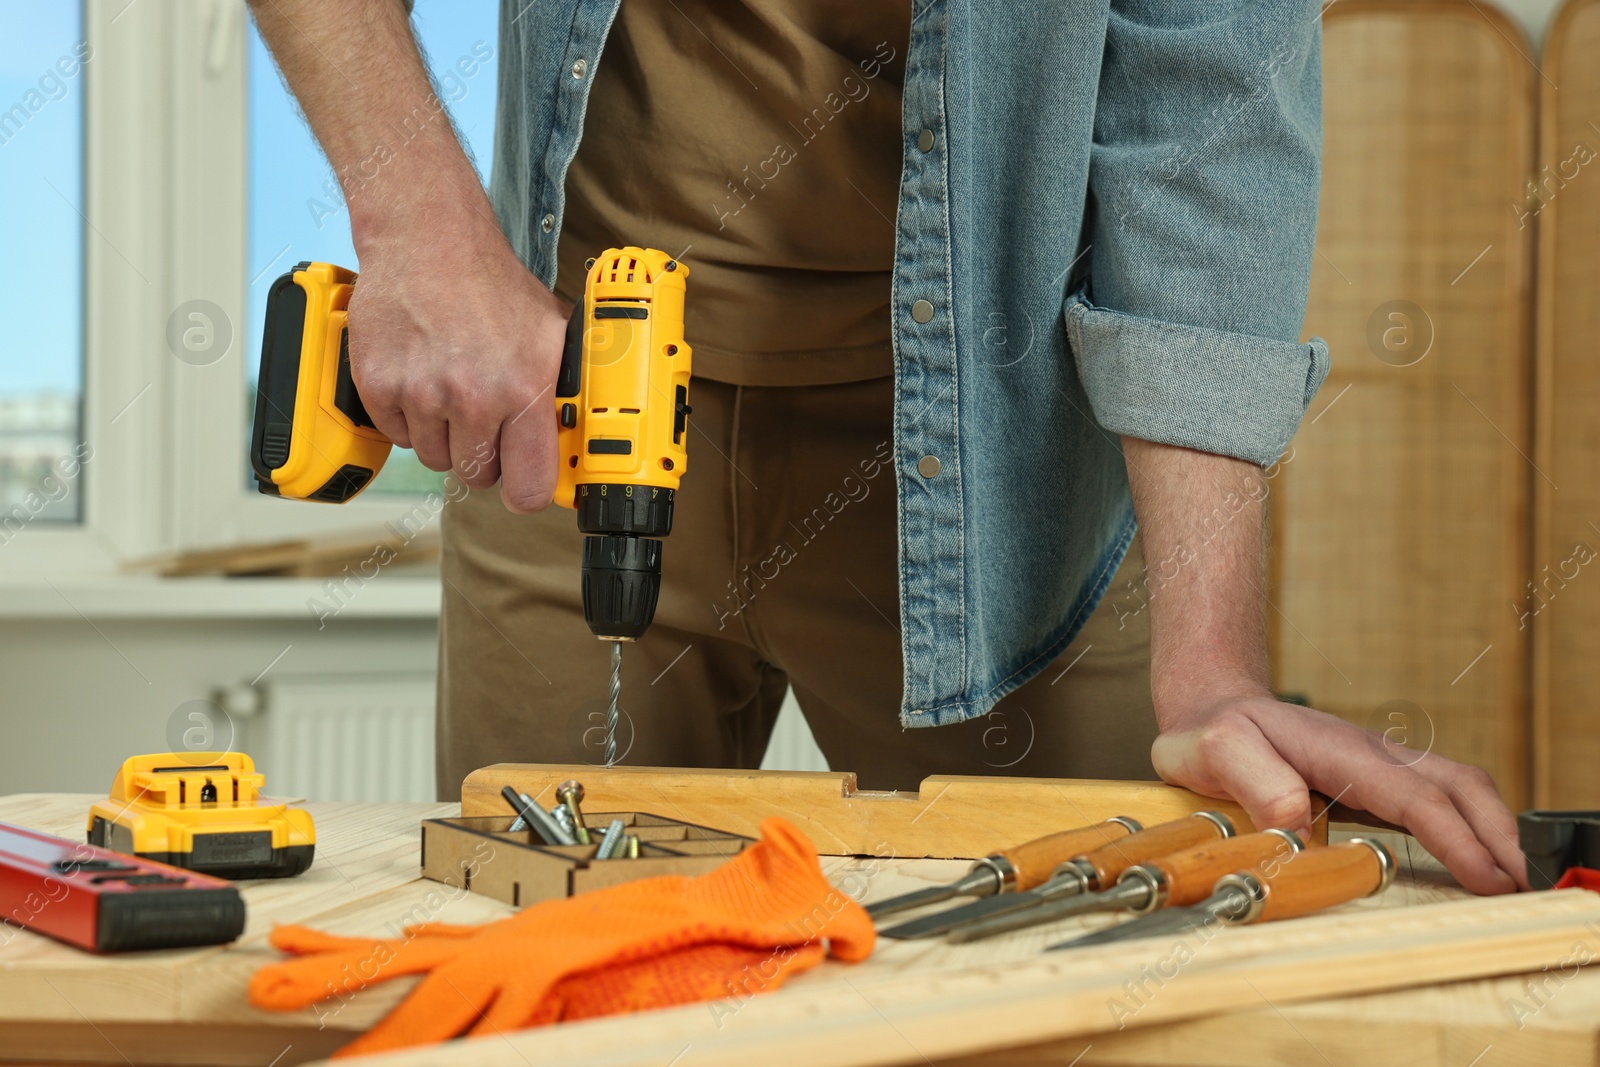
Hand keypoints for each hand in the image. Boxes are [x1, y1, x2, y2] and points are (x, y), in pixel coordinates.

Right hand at [346, 206, 569, 511]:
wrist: (427, 240)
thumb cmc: (491, 285)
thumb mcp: (552, 331)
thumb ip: (564, 386)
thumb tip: (579, 433)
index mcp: (524, 389)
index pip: (529, 488)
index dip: (528, 491)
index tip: (526, 484)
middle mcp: (473, 397)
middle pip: (477, 476)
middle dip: (483, 455)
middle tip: (485, 418)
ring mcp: (421, 394)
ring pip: (436, 458)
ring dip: (445, 434)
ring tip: (452, 388)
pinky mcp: (379, 387)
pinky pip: (398, 436)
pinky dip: (409, 417)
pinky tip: (421, 377)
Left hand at [1151, 691, 1527, 894]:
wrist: (1210, 708)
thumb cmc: (1212, 730)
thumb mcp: (1214, 750)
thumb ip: (1255, 783)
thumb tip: (1298, 826)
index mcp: (1341, 751)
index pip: (1415, 797)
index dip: (1457, 838)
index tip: (1488, 878)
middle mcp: (1372, 755)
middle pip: (1459, 787)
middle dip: (1499, 835)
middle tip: (1524, 887)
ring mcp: (1377, 767)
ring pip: (1455, 791)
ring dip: (1491, 832)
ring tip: (1514, 883)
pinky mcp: (1373, 783)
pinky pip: (1434, 803)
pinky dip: (1466, 830)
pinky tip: (1475, 864)